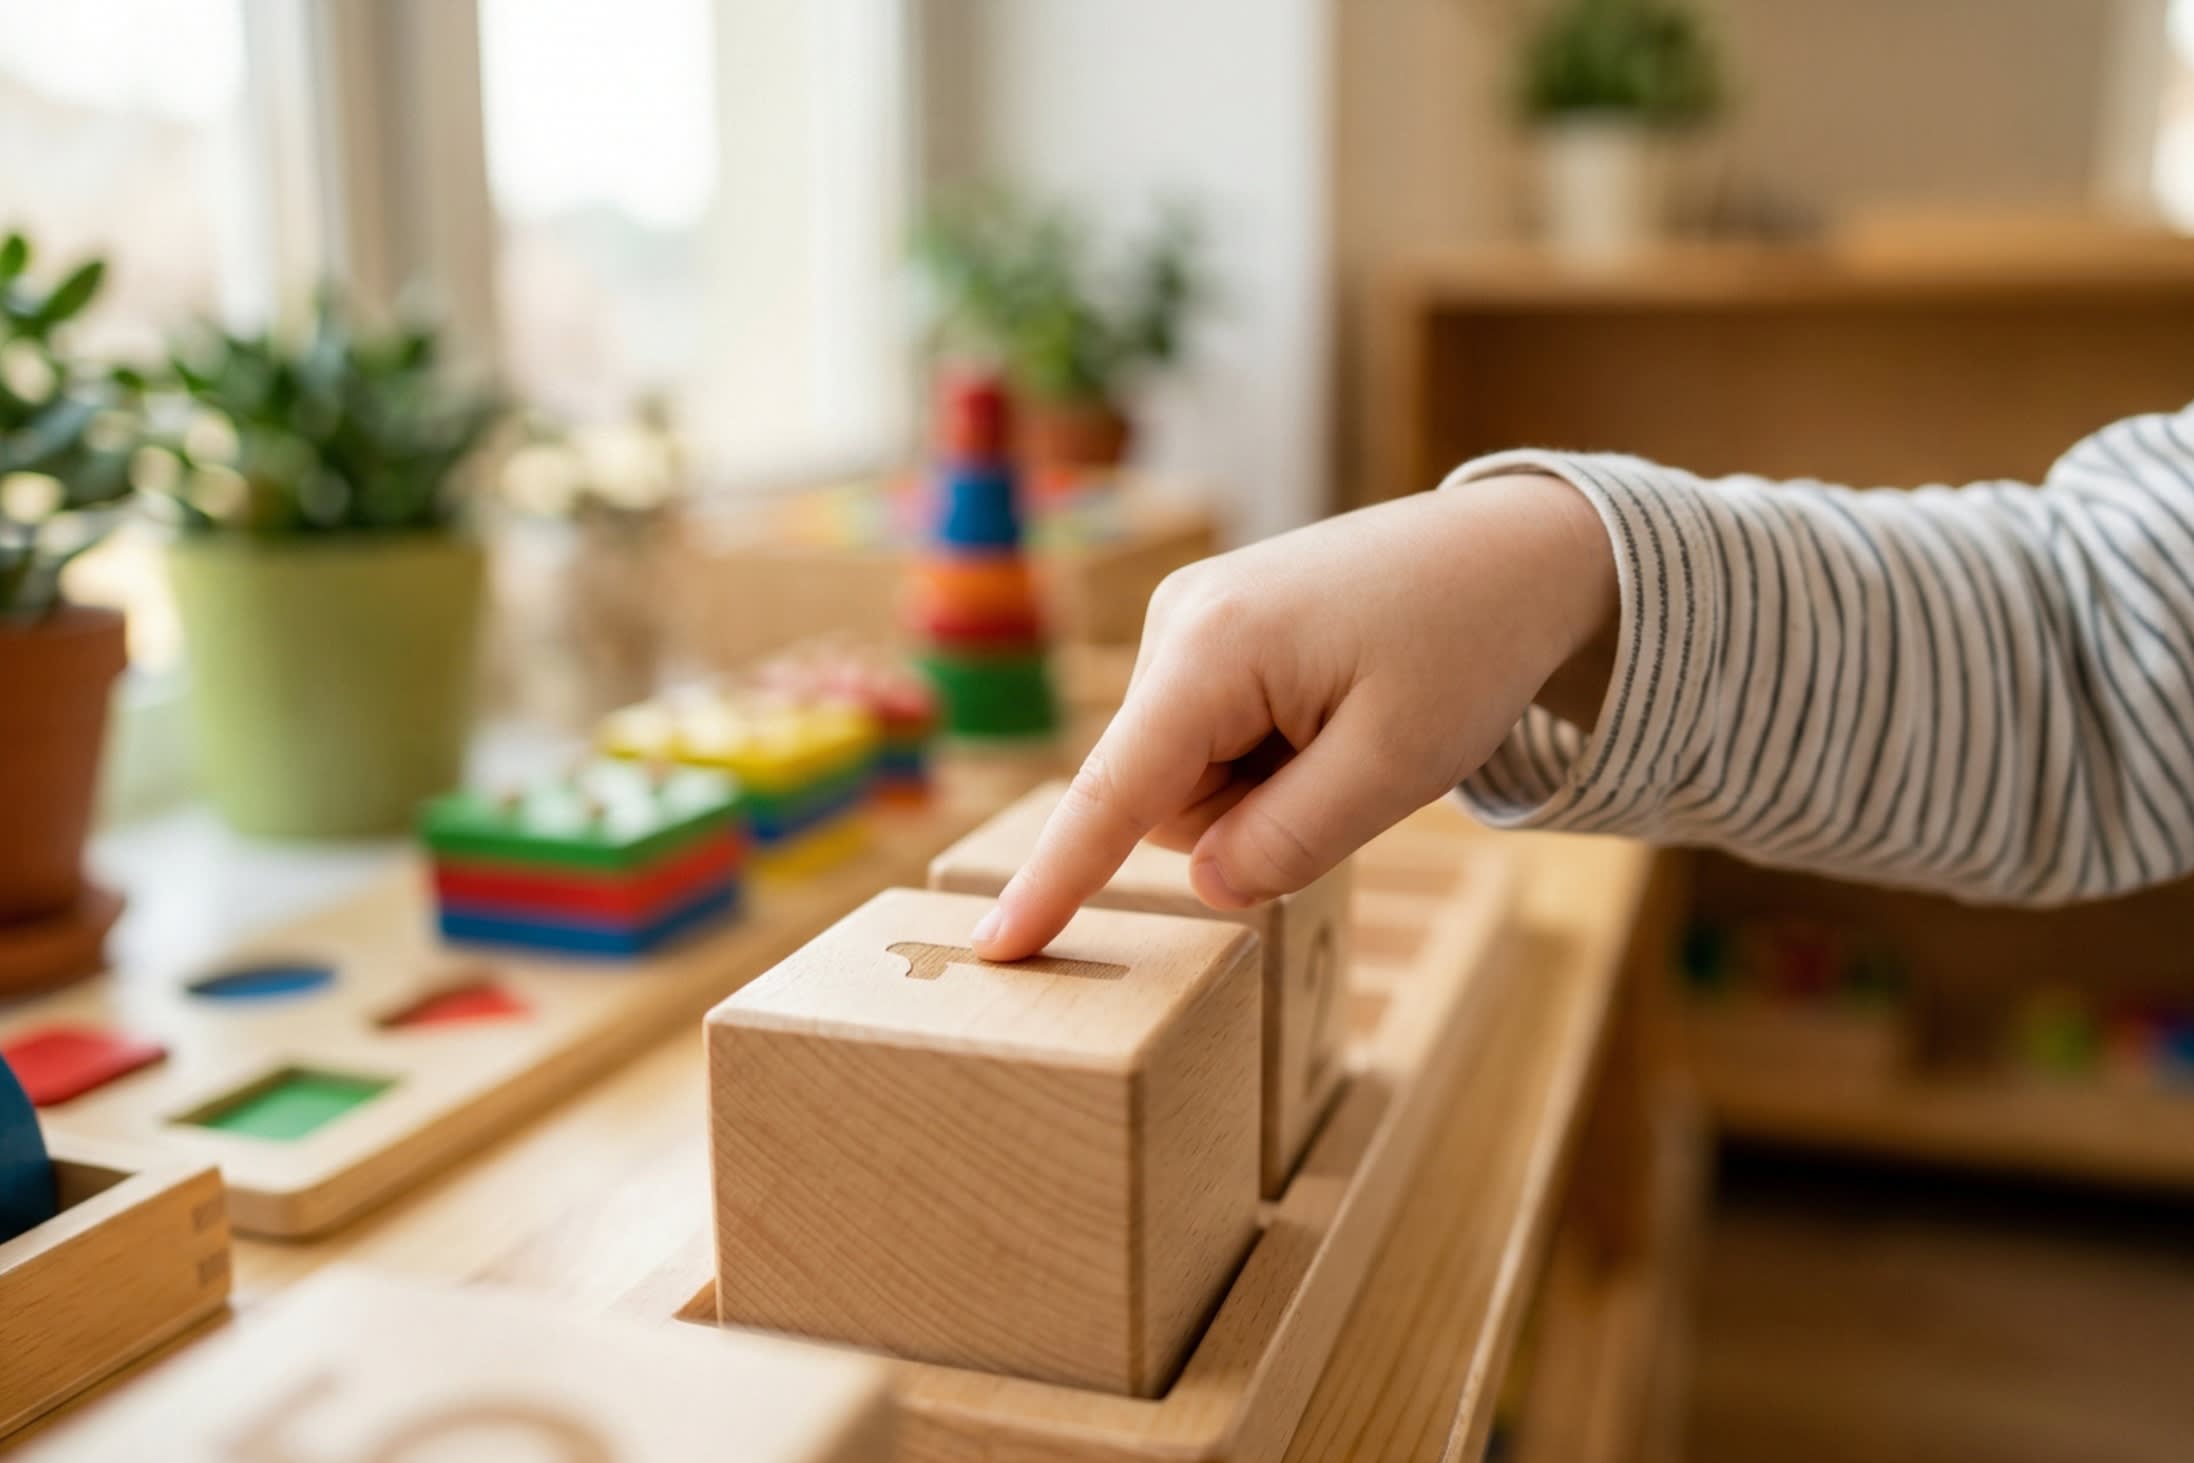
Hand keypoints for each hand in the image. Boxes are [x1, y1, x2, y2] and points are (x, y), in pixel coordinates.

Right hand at [970, 472, 1617, 959]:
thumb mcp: (1400, 766)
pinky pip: (1211, 740)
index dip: (1055, 881)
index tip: (993, 949)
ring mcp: (1189, 619)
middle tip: (1355, 760)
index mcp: (1214, 650)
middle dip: (1250, 815)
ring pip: (1188, 778)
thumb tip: (1208, 885)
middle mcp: (1178, 623)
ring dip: (1266, 784)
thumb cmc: (1467, 646)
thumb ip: (1293, 839)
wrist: (1513, 550)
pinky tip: (1334, 703)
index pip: (1114, 792)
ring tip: (1350, 720)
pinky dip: (1270, 751)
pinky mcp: (1211, 628)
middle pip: (1166, 799)